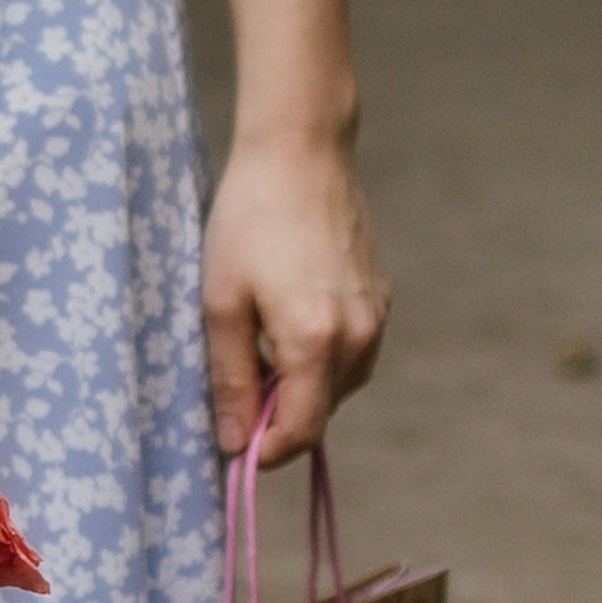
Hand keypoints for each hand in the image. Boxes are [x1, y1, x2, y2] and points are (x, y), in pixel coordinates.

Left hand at [202, 132, 389, 461]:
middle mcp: (359, 338)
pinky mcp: (381, 300)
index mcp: (317, 342)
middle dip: (276, 415)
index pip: (301, 433)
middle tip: (233, 377)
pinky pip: (348, 355)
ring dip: (296, 386)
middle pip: (320, 414)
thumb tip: (234, 442)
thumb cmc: (249, 221)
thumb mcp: (220, 303)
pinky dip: (315, 357)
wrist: (301, 151)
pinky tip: (283, 319)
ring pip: (335, 387)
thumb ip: (230, 379)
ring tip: (255, 341)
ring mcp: (376, 318)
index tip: (232, 443)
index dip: (264, 451)